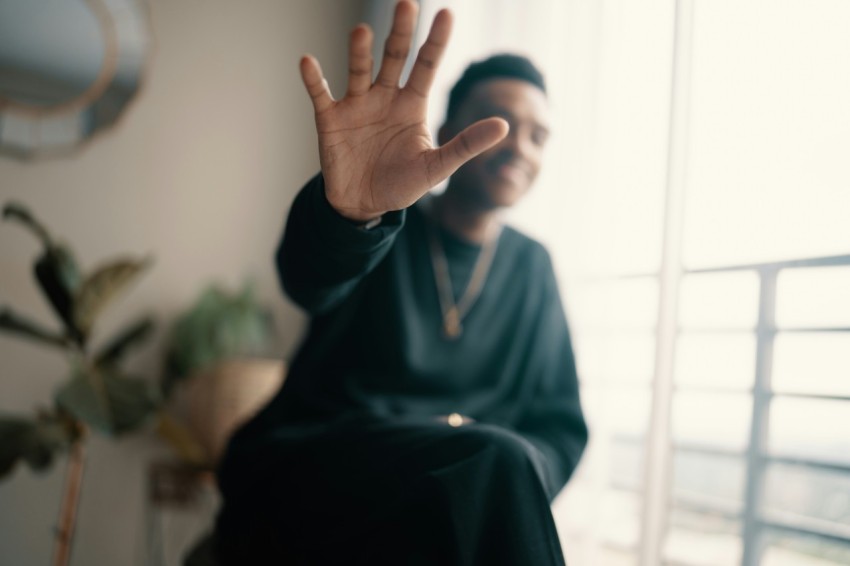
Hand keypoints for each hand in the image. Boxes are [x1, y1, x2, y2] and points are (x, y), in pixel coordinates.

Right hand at [299, 1, 507, 221]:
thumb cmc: (401, 184)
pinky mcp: (330, 119)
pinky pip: (320, 95)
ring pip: (359, 71)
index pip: (427, 66)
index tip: (447, 14)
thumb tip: (505, 126)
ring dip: (358, 52)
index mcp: (412, 104)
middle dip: (400, 33)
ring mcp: (356, 105)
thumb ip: (466, 145)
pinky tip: (308, 62)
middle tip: (406, 4)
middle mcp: (385, 97)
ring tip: (361, 32)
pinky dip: (313, 80)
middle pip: (394, 58)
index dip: (436, 42)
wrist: (364, 206)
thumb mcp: (437, 168)